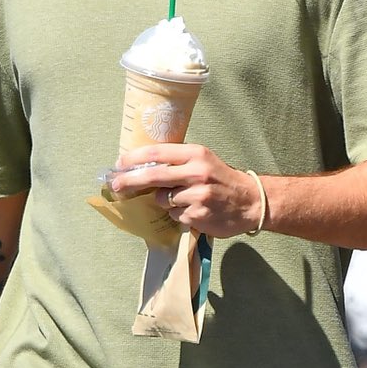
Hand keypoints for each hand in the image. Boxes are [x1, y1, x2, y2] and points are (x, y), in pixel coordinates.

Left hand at [110, 144, 264, 238]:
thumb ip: (177, 162)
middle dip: (129, 181)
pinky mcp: (197, 215)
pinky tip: (195, 210)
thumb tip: (142, 167)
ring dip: (166, 201)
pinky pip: (175, 215)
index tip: (119, 163)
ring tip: (186, 199)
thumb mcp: (203, 161)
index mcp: (196, 154)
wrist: (251, 202)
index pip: (158, 152)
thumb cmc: (222, 179)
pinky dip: (179, 214)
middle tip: (115, 186)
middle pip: (153, 176)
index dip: (135, 158)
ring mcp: (197, 195)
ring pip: (163, 199)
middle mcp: (196, 172)